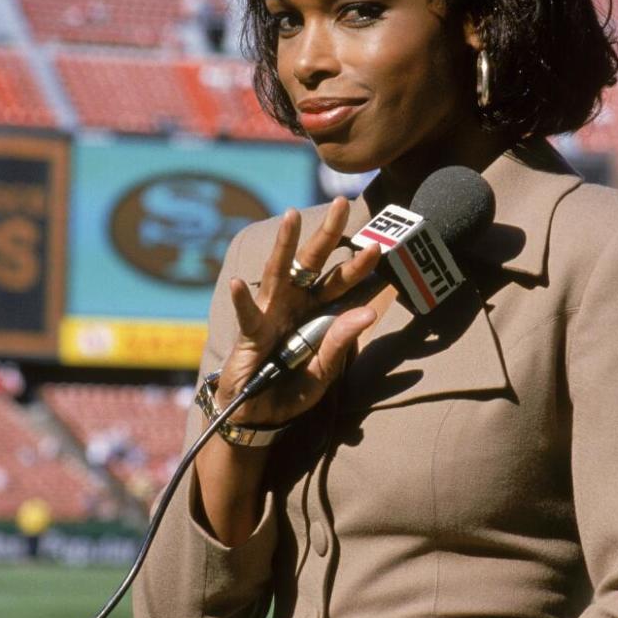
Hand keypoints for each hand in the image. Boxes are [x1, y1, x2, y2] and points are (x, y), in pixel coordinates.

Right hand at [216, 197, 380, 427]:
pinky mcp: (249, 335)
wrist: (258, 415)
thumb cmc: (291, 389)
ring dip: (284, 246)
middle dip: (326, 234)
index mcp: (315, 312)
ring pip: (278, 274)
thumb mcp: (324, 371)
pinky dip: (242, 300)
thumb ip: (341, 342)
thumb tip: (368, 313)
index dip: (357, 265)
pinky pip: (247, 315)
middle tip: (341, 202)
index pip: (340, 282)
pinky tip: (238, 283)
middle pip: (312, 263)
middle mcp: (293, 304)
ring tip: (290, 218)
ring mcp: (269, 315)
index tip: (379, 246)